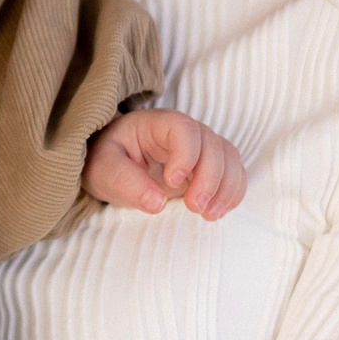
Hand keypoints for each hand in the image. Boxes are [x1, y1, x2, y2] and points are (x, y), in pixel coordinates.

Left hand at [84, 109, 247, 220]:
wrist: (115, 167)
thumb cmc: (108, 162)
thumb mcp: (104, 170)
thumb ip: (125, 182)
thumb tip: (156, 203)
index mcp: (157, 124)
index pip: (183, 129)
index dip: (185, 155)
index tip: (172, 182)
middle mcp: (185, 132)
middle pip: (211, 144)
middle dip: (209, 178)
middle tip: (194, 207)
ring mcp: (202, 148)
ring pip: (228, 158)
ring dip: (225, 188)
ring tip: (209, 215)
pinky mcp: (211, 167)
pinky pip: (234, 173)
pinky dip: (233, 193)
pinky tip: (218, 211)